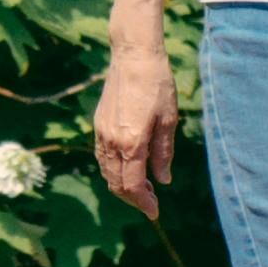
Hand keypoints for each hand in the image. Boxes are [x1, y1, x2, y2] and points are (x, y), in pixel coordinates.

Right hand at [94, 24, 179, 218]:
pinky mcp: (98, 125)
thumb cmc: (157, 84)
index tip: (155, 211)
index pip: (132, 185)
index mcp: (132, 142)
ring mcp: (102, 133)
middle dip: (133, 198)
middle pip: (116, 183)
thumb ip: (164, 153)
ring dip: (122, 186)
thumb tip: (163, 180)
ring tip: (142, 188)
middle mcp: (112, 141)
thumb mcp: (168, 120)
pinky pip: (102, 158)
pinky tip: (129, 168)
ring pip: (107, 172)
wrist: (133, 55)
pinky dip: (113, 171)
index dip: (144, 202)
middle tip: (151, 203)